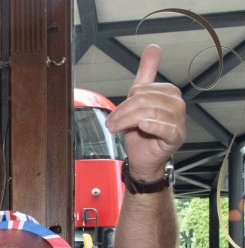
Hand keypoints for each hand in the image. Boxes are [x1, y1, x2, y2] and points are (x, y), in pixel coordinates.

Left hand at [105, 44, 185, 179]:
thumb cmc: (140, 131)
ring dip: (127, 121)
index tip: (114, 115)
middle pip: (144, 101)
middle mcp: (176, 104)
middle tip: (111, 124)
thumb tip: (153, 47)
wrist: (143, 157)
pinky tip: (143, 126)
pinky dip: (153, 126)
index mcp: (169, 93)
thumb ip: (146, 74)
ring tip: (117, 129)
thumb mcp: (139, 99)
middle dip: (123, 112)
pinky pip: (166, 128)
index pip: (142, 90)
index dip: (124, 102)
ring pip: (150, 113)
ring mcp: (178, 121)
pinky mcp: (176, 137)